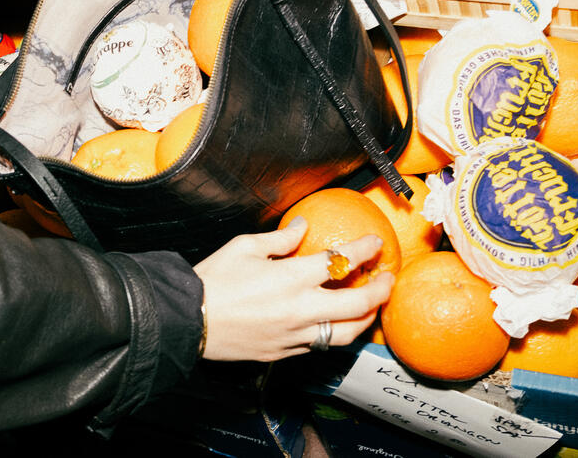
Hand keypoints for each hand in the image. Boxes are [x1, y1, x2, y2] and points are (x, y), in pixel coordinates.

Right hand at [193, 216, 394, 361]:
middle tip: (388, 278)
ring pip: (346, 333)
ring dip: (366, 318)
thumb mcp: (244, 247)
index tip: (376, 243)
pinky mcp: (285, 352)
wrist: (189, 320)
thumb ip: (280, 238)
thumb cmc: (213, 280)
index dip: (364, 249)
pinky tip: (337, 323)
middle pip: (357, 303)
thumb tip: (302, 225)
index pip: (340, 261)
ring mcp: (295, 335)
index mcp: (291, 277)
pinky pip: (320, 345)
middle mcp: (300, 308)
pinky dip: (335, 333)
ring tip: (372, 306)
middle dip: (380, 290)